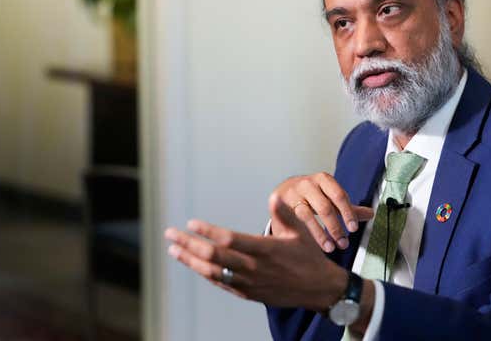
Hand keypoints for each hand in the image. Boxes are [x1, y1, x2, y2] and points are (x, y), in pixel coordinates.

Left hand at [164, 195, 348, 311]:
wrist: (319, 290)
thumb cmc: (309, 257)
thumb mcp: (300, 232)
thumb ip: (284, 214)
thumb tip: (273, 196)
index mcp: (265, 250)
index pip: (229, 239)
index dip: (208, 231)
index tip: (191, 222)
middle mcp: (254, 268)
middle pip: (214, 256)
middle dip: (189, 244)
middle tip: (171, 234)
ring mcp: (250, 283)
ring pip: (213, 272)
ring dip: (190, 260)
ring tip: (174, 250)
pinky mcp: (249, 294)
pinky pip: (221, 284)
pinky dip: (205, 274)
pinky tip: (194, 264)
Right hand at [270, 173, 372, 252]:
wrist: (284, 192)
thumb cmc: (312, 196)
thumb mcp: (331, 199)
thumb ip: (349, 208)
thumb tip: (371, 214)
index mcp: (324, 180)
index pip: (339, 196)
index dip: (347, 213)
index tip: (353, 229)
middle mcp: (307, 184)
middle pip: (324, 207)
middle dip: (335, 227)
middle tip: (343, 244)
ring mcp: (292, 193)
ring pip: (306, 215)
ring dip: (320, 234)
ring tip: (330, 248)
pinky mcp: (279, 203)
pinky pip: (291, 219)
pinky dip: (301, 232)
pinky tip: (308, 243)